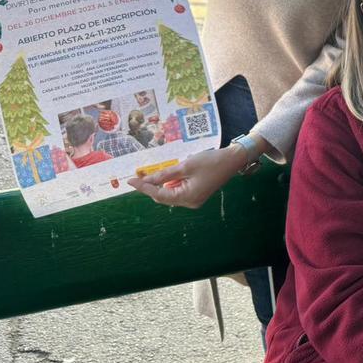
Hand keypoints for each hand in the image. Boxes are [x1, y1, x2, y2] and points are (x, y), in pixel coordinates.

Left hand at [126, 146, 242, 208]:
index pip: (159, 195)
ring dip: (161, 185)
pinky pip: (179, 191)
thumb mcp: (185, 166)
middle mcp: (190, 202)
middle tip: (138, 177)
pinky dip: (172, 184)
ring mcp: (194, 200)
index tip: (130, 181)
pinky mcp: (197, 194)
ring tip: (151, 174)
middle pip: (164, 197)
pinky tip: (168, 175)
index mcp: (187, 197)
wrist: (232, 160)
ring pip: (171, 194)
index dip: (144, 187)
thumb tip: (146, 180)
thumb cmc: (210, 162)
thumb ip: (164, 174)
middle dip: (151, 187)